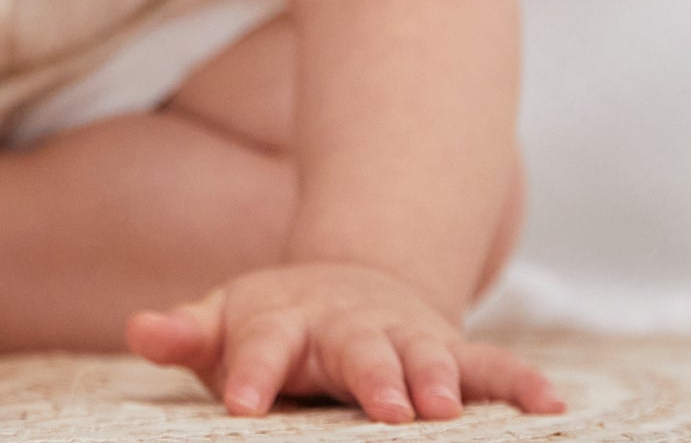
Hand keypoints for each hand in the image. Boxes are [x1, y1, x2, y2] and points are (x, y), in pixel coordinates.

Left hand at [126, 262, 563, 422]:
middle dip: (370, 376)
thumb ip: (185, 331)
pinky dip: (520, 382)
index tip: (239, 403)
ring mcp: (404, 336)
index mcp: (284, 320)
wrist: (345, 282)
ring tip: (446, 406)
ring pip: (427, 355)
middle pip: (356, 350)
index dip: (249, 372)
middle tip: (385, 408)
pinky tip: (552, 405)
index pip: (260, 345)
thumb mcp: (224, 321)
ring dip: (438, 379)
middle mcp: (349, 326)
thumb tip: (138, 330)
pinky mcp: (449, 351)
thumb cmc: (274, 323)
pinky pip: (489, 366)